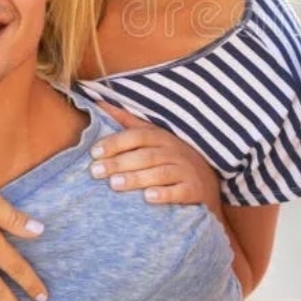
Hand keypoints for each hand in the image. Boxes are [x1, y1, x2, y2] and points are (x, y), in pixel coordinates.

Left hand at [89, 102, 219, 205]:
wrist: (206, 182)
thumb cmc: (172, 157)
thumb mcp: (153, 137)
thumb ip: (127, 122)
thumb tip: (99, 103)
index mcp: (162, 137)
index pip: (138, 136)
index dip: (116, 143)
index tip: (94, 152)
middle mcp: (174, 152)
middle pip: (145, 155)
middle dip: (119, 163)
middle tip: (96, 172)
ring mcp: (185, 170)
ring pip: (160, 173)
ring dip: (137, 178)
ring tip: (114, 184)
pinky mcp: (193, 190)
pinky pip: (179, 191)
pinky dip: (164, 194)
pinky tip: (148, 197)